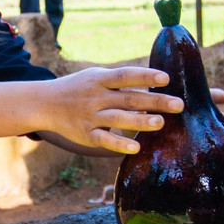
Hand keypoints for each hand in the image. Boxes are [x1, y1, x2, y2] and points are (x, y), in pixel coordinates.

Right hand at [45, 67, 183, 153]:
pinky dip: (119, 143)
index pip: (126, 75)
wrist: (45, 103)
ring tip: (161, 123)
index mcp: (100, 79)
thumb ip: (120, 79)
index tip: (166, 79)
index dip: (145, 76)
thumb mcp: (96, 76)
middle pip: (129, 98)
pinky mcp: (86, 134)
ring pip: (119, 119)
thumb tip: (154, 79)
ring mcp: (91, 116)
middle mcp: (96, 96)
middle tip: (179, 104)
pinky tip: (136, 147)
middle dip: (155, 101)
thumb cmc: (78, 88)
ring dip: (140, 121)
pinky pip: (104, 139)